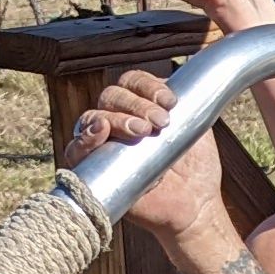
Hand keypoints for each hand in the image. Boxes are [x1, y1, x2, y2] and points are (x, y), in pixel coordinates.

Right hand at [72, 66, 226, 245]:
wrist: (195, 205)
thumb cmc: (194, 167)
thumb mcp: (196, 124)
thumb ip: (192, 98)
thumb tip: (200, 69)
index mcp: (139, 107)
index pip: (129, 81)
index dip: (146, 85)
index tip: (171, 101)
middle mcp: (116, 122)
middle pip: (110, 96)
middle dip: (135, 104)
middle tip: (160, 123)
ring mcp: (102, 145)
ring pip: (92, 117)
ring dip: (116, 118)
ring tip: (142, 132)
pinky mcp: (90, 171)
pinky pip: (74, 150)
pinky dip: (84, 139)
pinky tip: (100, 133)